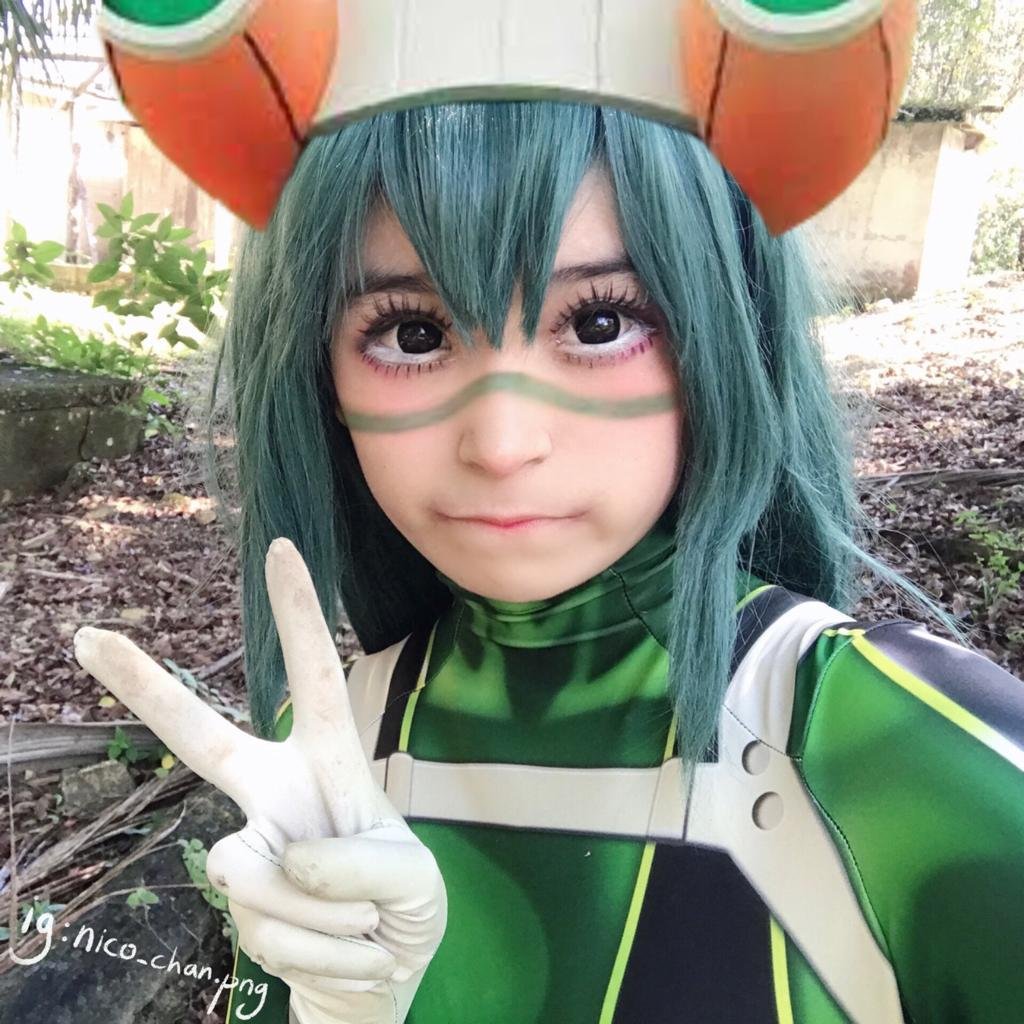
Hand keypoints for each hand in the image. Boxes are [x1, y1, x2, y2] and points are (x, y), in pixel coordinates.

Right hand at [74, 538, 446, 1023]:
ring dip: (330, 914)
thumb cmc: (402, 902)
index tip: (281, 547)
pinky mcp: (239, 906)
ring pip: (258, 873)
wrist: (377, 973)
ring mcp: (253, 847)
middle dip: (148, 687)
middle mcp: (278, 792)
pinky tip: (339, 945)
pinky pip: (270, 929)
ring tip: (363, 921)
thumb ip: (356, 866)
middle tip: (89, 637)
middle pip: (203, 740)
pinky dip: (322, 950)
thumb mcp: (413, 879)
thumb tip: (265, 858)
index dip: (301, 615)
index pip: (316, 677)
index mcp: (330, 761)